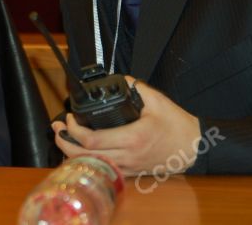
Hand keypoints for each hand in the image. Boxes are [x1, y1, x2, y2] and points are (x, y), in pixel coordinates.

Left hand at [51, 77, 200, 175]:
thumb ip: (135, 87)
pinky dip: (87, 161)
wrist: (194, 148)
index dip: (74, 130)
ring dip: (72, 153)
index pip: (92, 140)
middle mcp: (127, 156)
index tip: (68, 117)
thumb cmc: (177, 125)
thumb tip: (119, 79)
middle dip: (64, 142)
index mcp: (132, 138)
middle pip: (85, 156)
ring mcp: (128, 167)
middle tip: (56, 128)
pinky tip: (80, 151)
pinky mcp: (130, 172)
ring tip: (62, 138)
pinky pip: (102, 169)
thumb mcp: (157, 101)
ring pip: (91, 165)